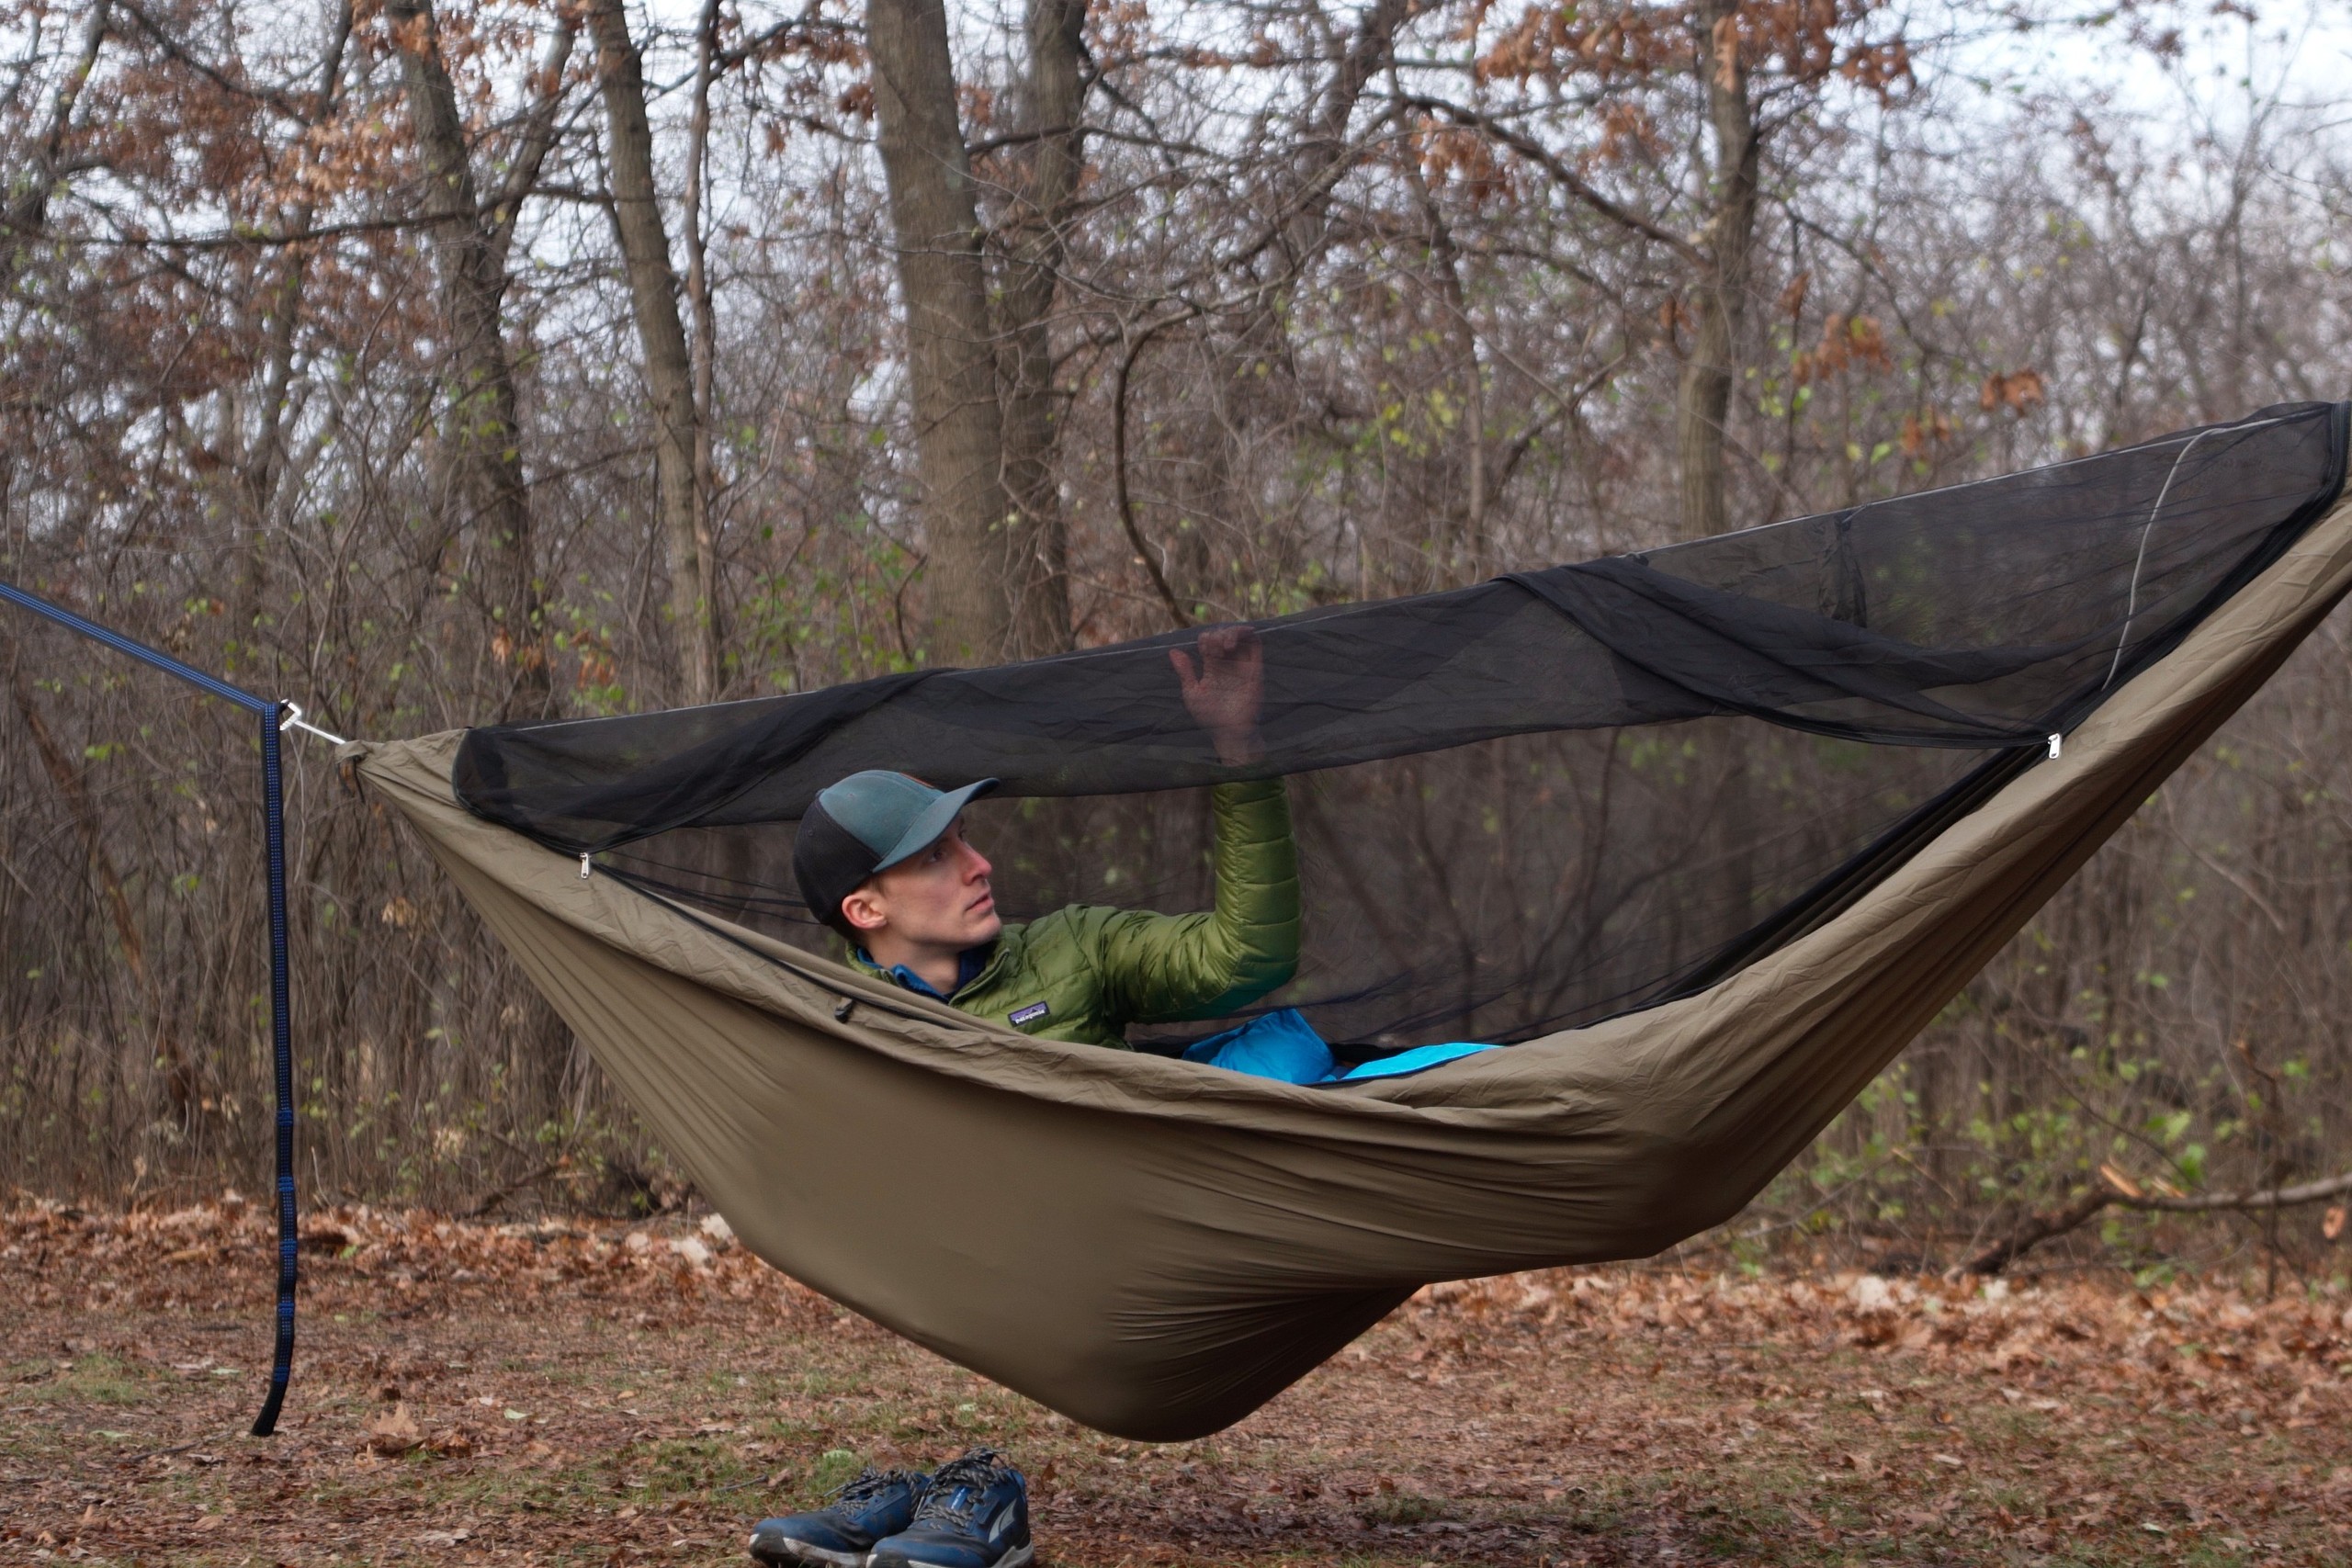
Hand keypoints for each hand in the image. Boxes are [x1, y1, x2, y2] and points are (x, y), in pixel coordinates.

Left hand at [1170, 624, 1264, 765]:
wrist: (1229, 731)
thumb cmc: (1210, 716)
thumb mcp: (1192, 693)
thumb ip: (1185, 672)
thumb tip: (1173, 651)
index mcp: (1212, 667)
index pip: (1209, 642)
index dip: (1206, 639)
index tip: (1205, 651)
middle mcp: (1227, 663)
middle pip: (1223, 635)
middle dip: (1217, 636)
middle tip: (1215, 649)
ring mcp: (1241, 665)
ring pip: (1240, 636)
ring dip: (1232, 633)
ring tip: (1226, 644)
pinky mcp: (1255, 668)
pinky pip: (1255, 645)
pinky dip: (1248, 635)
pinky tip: (1238, 637)